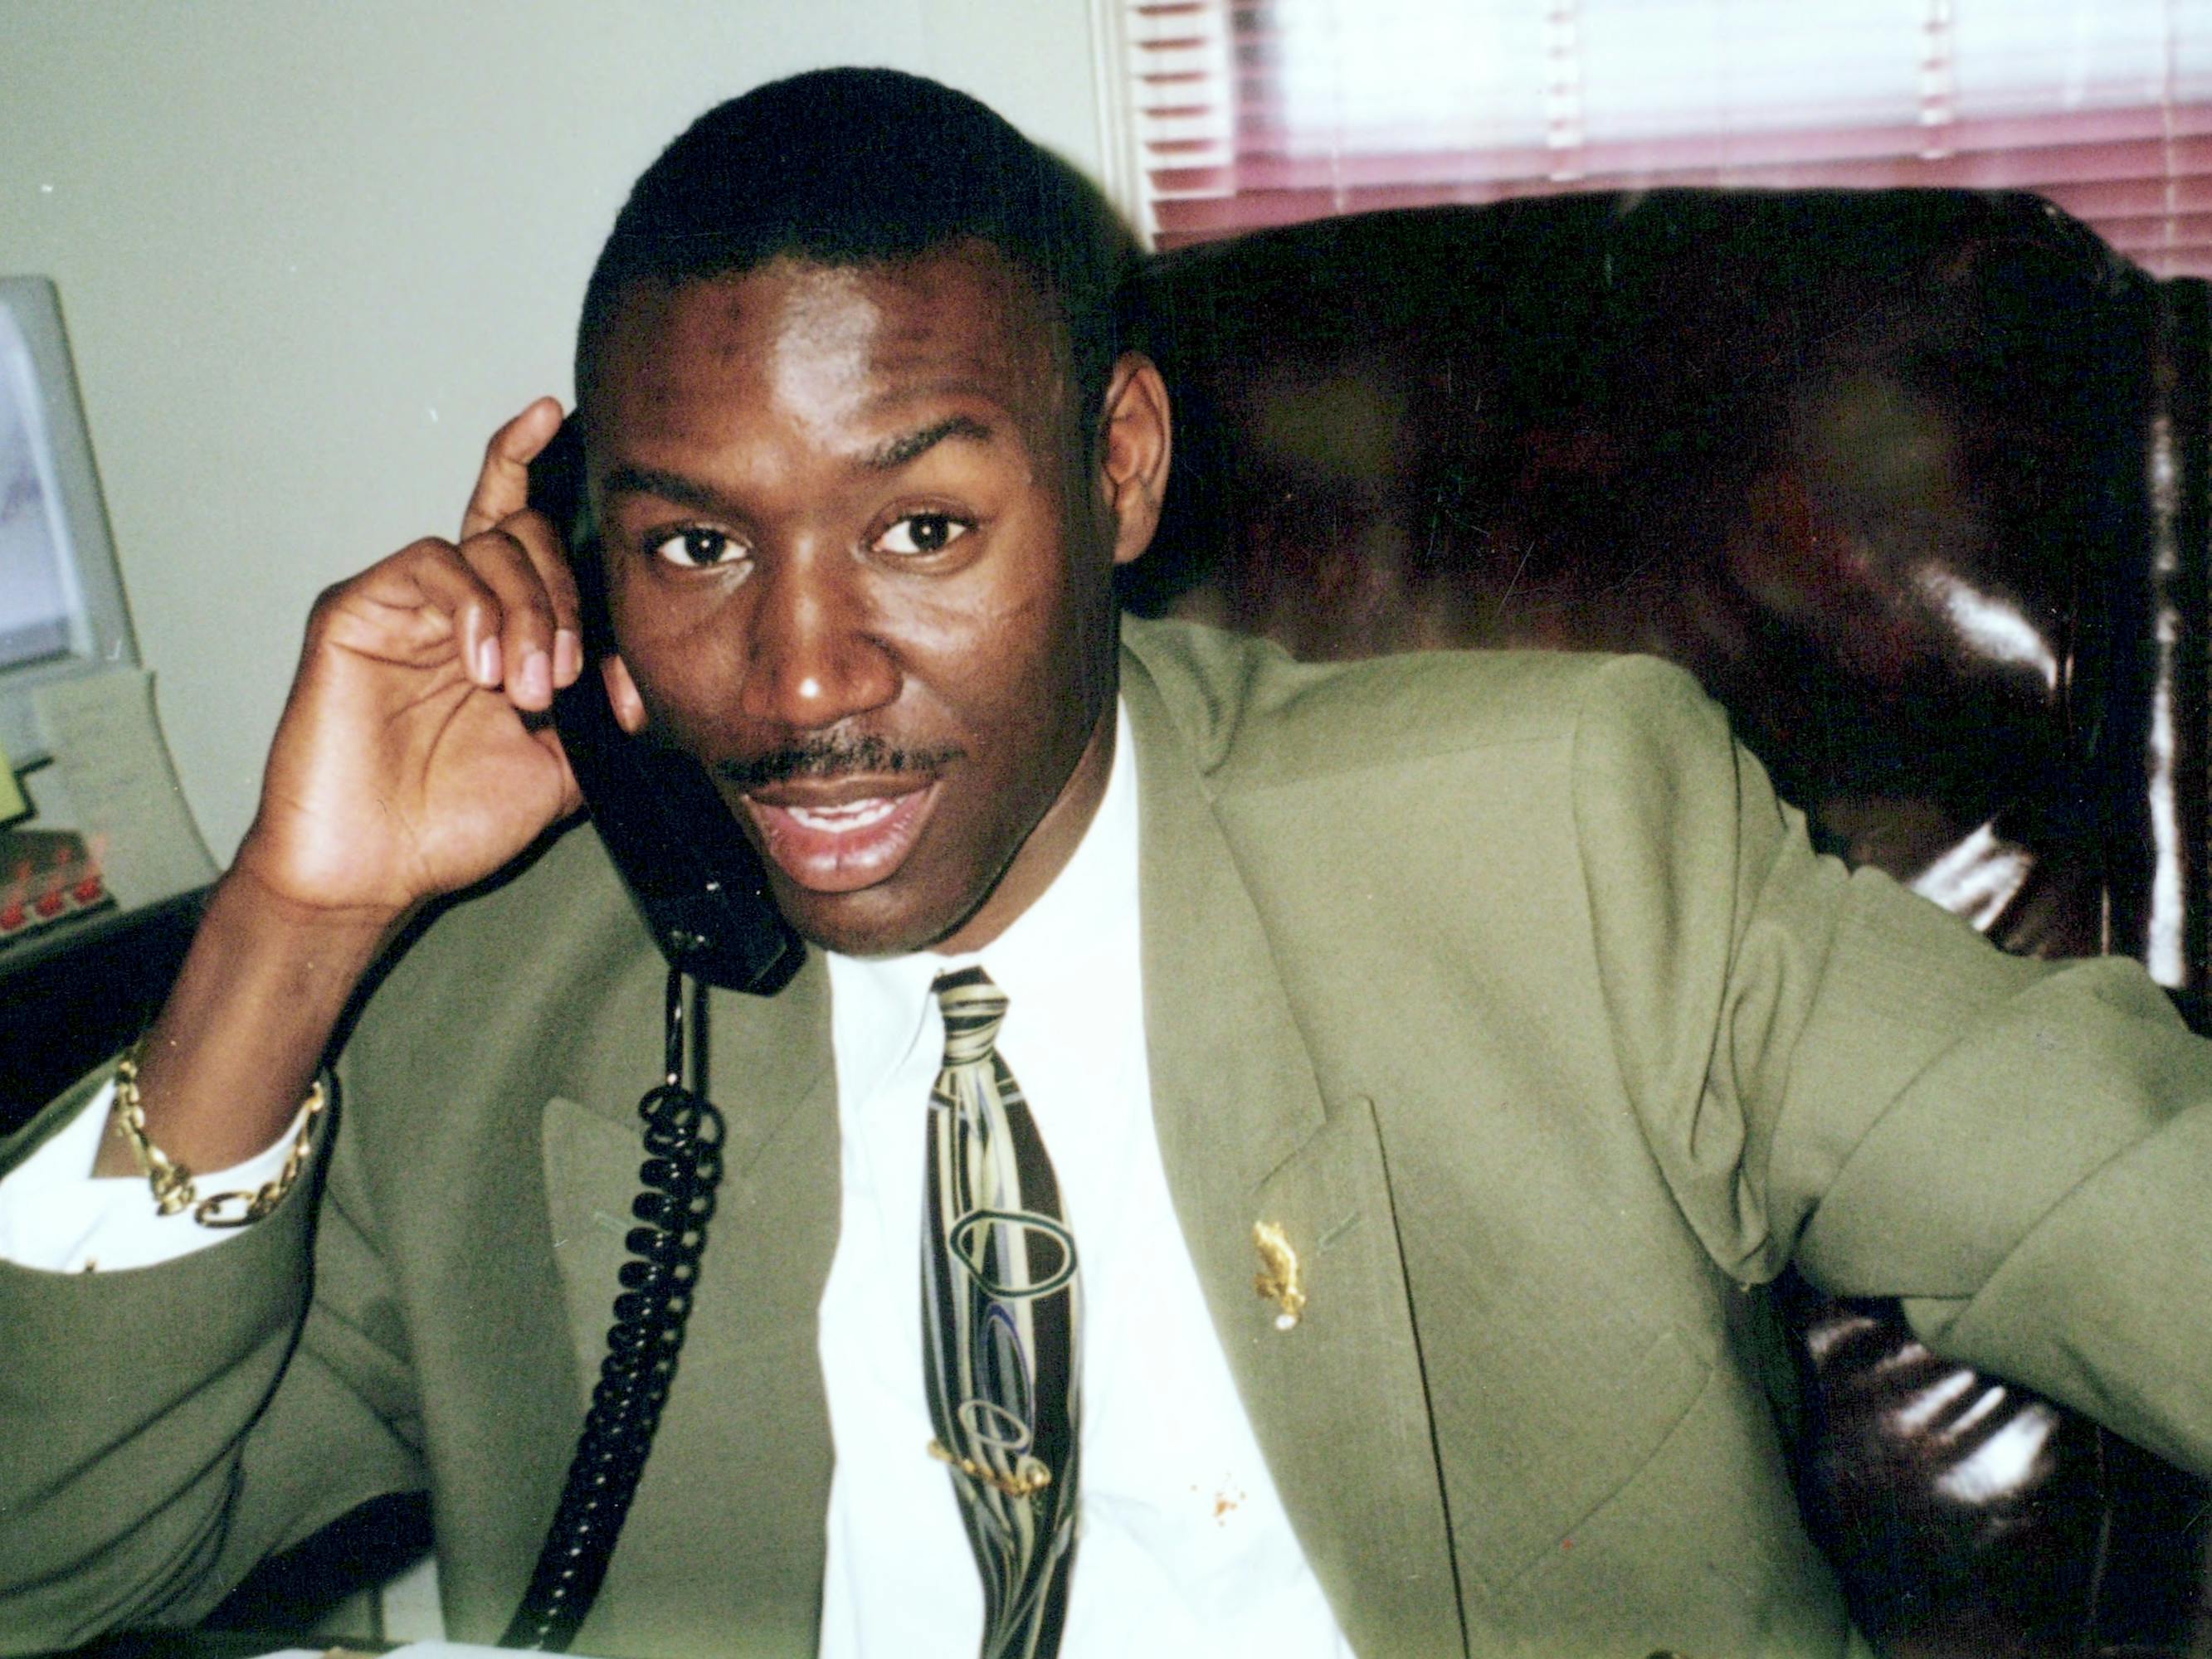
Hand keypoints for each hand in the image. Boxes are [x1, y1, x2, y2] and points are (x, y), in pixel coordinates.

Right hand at [232, 398, 586, 923]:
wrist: (376, 870)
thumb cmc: (451, 820)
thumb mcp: (559, 768)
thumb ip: (601, 714)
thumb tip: (642, 674)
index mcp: (494, 625)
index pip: (516, 523)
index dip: (530, 462)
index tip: (562, 414)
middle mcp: (449, 601)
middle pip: (524, 531)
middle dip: (565, 596)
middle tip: (563, 678)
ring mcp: (401, 601)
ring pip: (486, 544)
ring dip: (527, 612)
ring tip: (525, 690)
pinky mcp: (354, 610)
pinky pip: (432, 564)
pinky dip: (474, 608)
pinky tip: (481, 665)